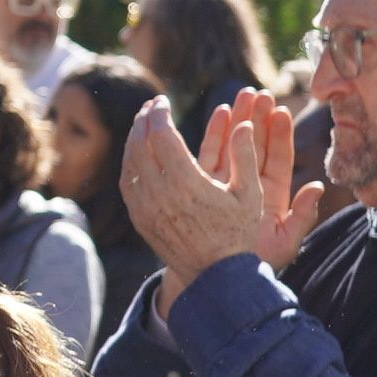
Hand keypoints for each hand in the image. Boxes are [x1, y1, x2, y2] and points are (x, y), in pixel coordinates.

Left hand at [130, 93, 321, 303]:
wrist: (216, 276)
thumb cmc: (238, 233)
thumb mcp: (249, 194)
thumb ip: (245, 156)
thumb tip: (244, 124)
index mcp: (187, 183)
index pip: (161, 135)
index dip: (159, 114)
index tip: (163, 101)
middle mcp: (160, 194)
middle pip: (139, 144)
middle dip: (143, 120)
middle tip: (151, 106)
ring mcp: (145, 208)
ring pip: (129, 162)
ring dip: (134, 138)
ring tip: (143, 123)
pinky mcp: (139, 219)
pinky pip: (127, 182)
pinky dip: (130, 161)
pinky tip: (138, 151)